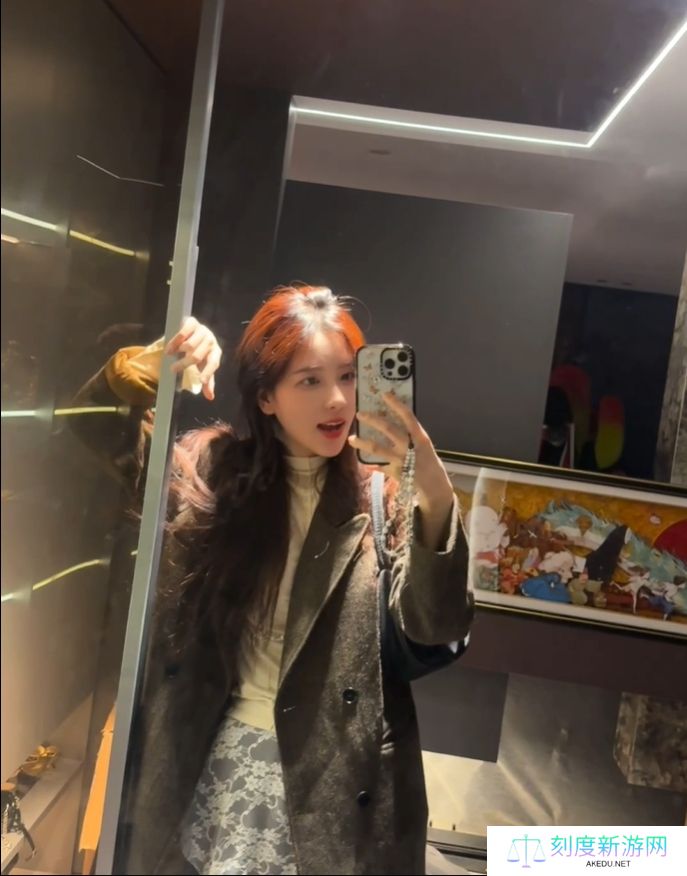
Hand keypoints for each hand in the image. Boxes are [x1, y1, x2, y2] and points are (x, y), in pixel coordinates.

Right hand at [165, 316, 221, 400]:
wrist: (193, 331)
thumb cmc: (200, 351)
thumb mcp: (203, 365)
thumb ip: (207, 380)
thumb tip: (210, 397)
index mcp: (216, 353)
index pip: (213, 363)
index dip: (208, 373)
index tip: (200, 381)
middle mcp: (211, 341)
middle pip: (197, 356)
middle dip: (184, 364)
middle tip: (172, 369)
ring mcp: (202, 330)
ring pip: (189, 345)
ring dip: (178, 352)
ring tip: (170, 355)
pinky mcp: (192, 322)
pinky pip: (182, 333)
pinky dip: (174, 342)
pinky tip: (169, 348)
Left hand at [347, 392, 452, 508]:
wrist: (435, 485)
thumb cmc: (428, 461)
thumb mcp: (423, 445)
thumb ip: (409, 435)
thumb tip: (389, 423)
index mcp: (420, 437)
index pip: (408, 416)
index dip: (396, 404)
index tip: (385, 394)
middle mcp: (410, 446)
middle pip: (389, 429)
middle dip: (373, 420)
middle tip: (360, 414)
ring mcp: (401, 459)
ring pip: (378, 448)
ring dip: (363, 443)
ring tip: (351, 439)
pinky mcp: (394, 472)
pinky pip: (379, 465)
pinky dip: (371, 463)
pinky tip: (363, 462)